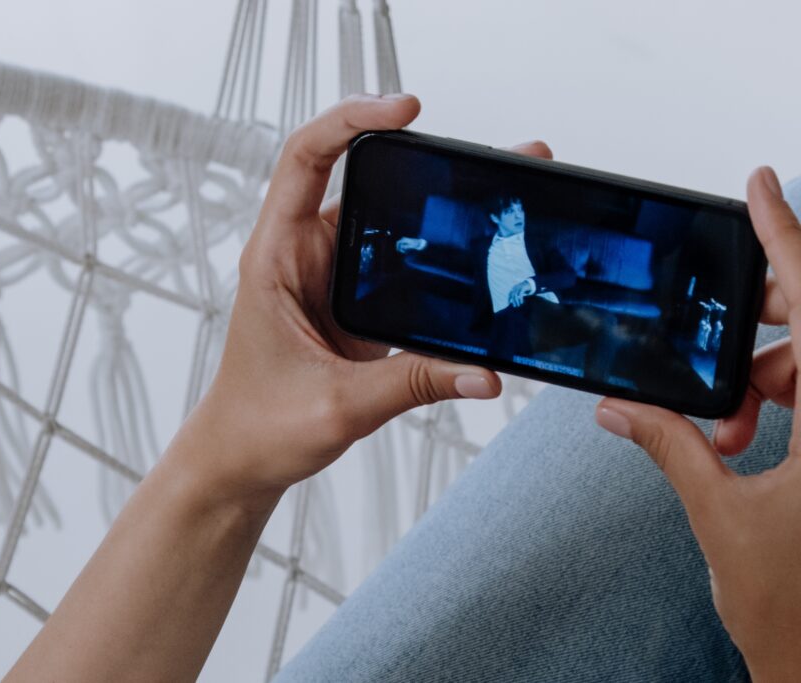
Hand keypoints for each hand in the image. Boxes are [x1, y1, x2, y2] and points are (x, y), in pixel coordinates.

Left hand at [181, 94, 552, 507]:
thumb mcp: (339, 405)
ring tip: (507, 200)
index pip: (305, 158)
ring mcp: (331, 278)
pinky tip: (484, 261)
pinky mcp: (354, 305)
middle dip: (427, 162)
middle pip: (364, 182)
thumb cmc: (258, 426)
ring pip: (389, 225)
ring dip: (441, 213)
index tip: (406, 110)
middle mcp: (303, 256)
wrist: (241, 461)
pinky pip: (401, 267)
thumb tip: (484, 372)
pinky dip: (440, 260)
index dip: (350, 120)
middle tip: (495, 160)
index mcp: (276, 258)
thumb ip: (413, 384)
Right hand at [595, 167, 800, 681]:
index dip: (787, 238)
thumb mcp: (719, 515)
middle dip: (761, 320)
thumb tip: (622, 406)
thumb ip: (671, 446)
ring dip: (764, 375)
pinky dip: (779, 400)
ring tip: (722, 420)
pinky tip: (739, 432)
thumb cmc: (796, 612)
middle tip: (713, 321)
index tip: (761, 188)